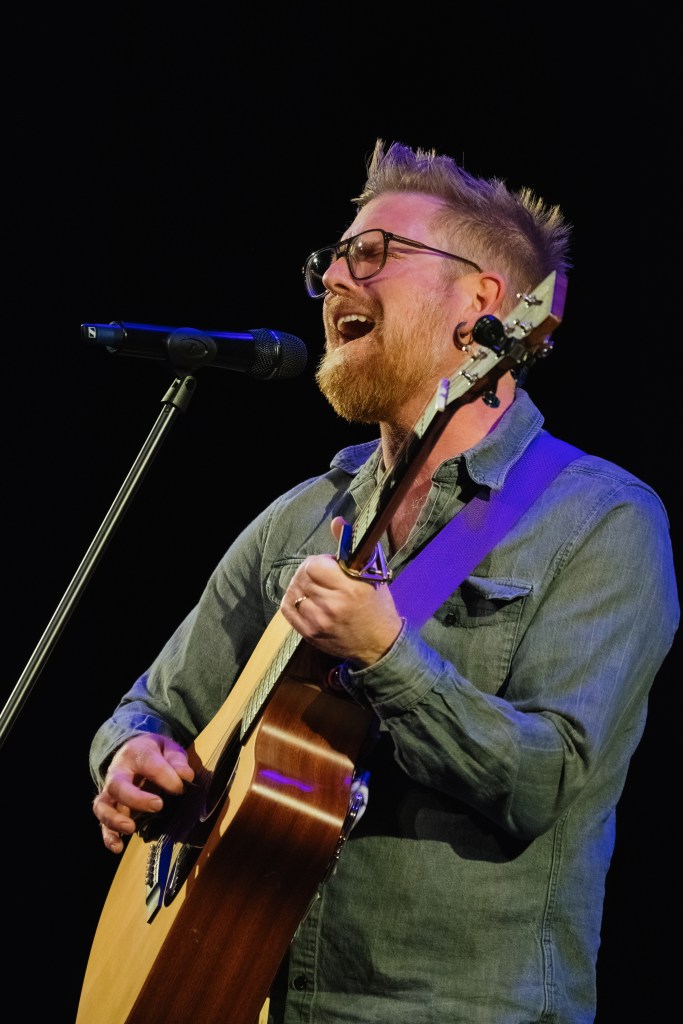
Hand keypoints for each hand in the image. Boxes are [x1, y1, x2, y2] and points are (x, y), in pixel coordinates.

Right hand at [92, 733, 194, 852]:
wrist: (134, 752)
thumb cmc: (155, 753)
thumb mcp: (169, 748)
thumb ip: (177, 760)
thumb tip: (186, 776)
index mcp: (135, 753)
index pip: (148, 764)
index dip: (166, 777)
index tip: (180, 788)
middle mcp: (117, 772)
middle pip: (118, 785)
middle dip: (136, 798)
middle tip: (158, 805)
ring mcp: (110, 791)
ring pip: (103, 805)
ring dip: (115, 819)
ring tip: (131, 828)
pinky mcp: (108, 807)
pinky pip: (102, 822)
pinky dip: (108, 836)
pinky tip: (118, 847)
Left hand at [281, 517, 402, 666]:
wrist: (379, 645)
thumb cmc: (377, 606)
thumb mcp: (370, 573)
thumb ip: (349, 546)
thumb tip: (335, 521)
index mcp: (350, 587)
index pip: (314, 565)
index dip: (318, 561)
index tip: (328, 565)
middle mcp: (333, 605)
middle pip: (303, 577)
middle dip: (309, 572)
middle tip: (321, 576)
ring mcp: (319, 621)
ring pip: (294, 591)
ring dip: (301, 585)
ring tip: (314, 588)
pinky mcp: (310, 634)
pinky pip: (287, 609)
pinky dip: (292, 600)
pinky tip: (304, 599)